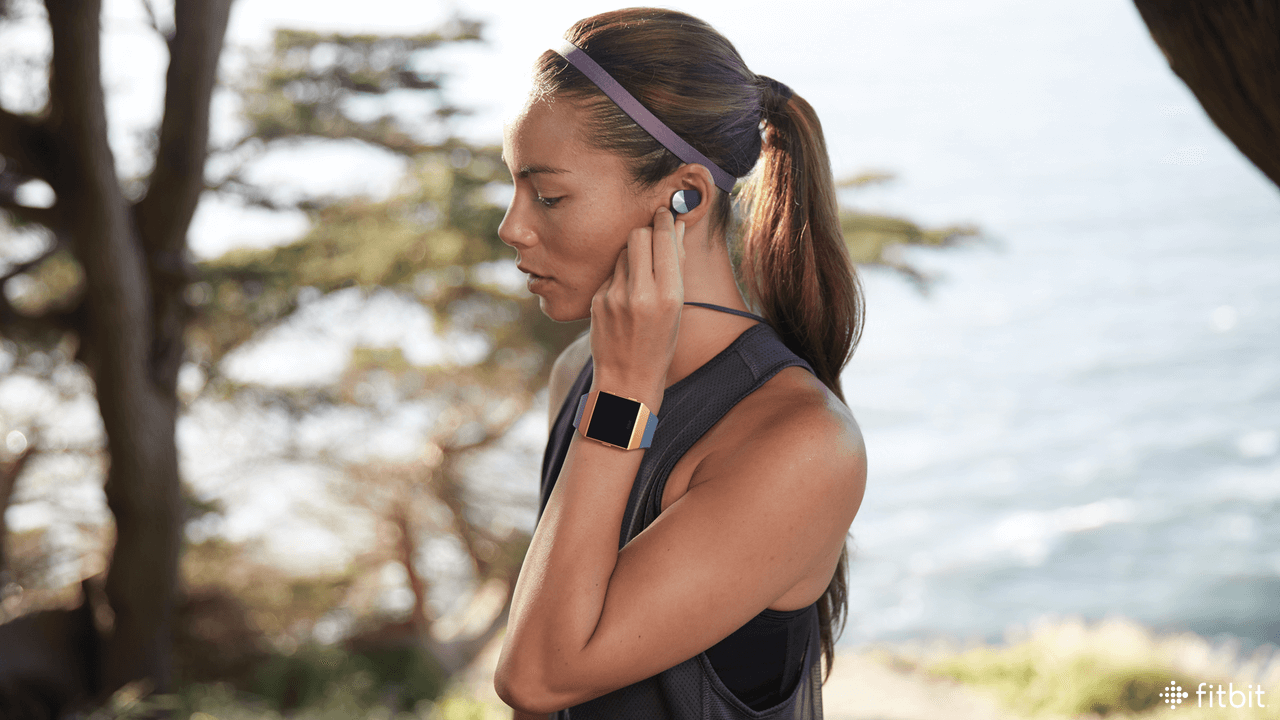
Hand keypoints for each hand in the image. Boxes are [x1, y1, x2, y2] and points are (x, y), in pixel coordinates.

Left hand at [588, 206, 685, 409]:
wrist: (627, 380)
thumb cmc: (660, 344)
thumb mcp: (677, 309)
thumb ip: (675, 266)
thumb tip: (676, 227)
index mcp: (667, 295)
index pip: (663, 239)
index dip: (664, 221)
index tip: (665, 213)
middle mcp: (640, 293)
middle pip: (638, 235)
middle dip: (647, 231)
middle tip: (653, 234)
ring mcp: (614, 296)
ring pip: (622, 251)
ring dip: (633, 252)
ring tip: (641, 271)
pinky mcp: (597, 300)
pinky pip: (611, 272)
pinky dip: (621, 274)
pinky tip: (626, 293)